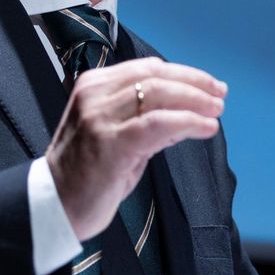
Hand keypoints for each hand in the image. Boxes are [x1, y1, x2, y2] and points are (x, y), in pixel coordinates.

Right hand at [45, 57, 226, 238]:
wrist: (54, 206)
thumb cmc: (87, 173)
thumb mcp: (118, 136)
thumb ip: (148, 120)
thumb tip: (189, 113)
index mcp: (94, 86)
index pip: (147, 68)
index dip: (185, 74)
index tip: (211, 85)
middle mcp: (95, 96)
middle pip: (156, 76)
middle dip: (195, 85)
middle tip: (220, 97)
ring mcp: (100, 118)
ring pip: (159, 94)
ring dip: (195, 101)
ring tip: (216, 112)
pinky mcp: (110, 143)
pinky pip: (158, 124)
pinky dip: (187, 122)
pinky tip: (206, 128)